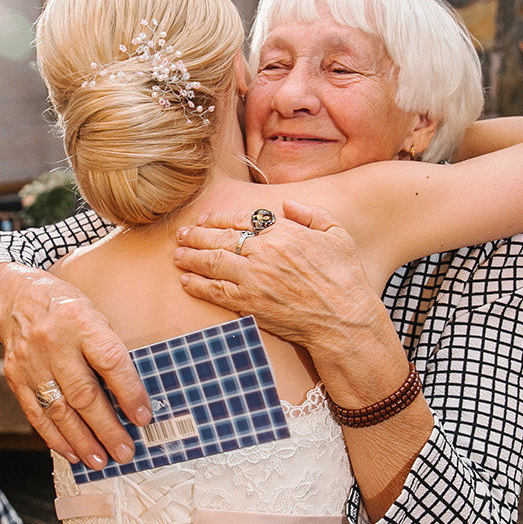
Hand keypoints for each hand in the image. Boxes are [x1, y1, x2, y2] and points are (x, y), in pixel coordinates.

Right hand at [0, 264, 149, 468]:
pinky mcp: (16, 378)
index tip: (143, 418)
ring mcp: (31, 362)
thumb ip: (109, 351)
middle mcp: (54, 342)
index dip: (129, 393)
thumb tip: (132, 398)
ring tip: (101, 460)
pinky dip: (55, 438)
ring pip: (59, 410)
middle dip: (107, 428)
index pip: (110, 361)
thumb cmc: (64, 308)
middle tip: (125, 451)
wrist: (15, 298)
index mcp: (81, 321)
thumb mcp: (94, 315)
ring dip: (82, 441)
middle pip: (83, 393)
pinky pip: (36, 414)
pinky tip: (71, 453)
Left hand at [172, 201, 383, 351]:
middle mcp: (264, 251)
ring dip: (191, 257)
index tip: (206, 220)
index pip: (241, 220)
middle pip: (220, 238)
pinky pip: (215, 291)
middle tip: (181, 234)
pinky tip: (186, 281)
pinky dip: (197, 285)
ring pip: (212, 262)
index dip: (219, 219)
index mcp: (283, 231)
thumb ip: (312, 214)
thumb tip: (287, 205)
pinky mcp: (248, 302)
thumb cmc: (344, 278)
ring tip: (177, 255)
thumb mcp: (337, 234)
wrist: (343, 319)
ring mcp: (253, 277)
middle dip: (196, 235)